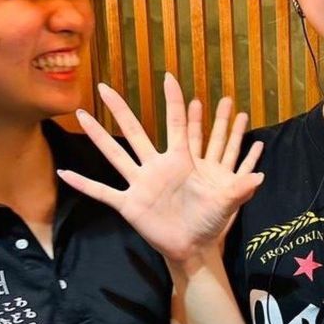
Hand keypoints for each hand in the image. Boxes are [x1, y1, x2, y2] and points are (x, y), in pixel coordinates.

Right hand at [57, 72, 263, 262]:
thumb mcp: (226, 202)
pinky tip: (64, 174)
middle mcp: (156, 166)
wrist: (194, 246)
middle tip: (104, 86)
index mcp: (180, 160)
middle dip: (120, 109)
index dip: (173, 101)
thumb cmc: (210, 220)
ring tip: (81, 115)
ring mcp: (140, 184)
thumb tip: (260, 177)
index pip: (175, 124)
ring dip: (97, 136)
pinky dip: (84, 184)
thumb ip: (239, 189)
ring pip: (115, 154)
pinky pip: (103, 192)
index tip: (167, 76)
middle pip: (135, 131)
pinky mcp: (129, 205)